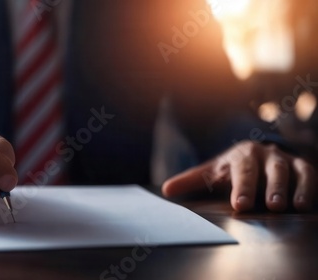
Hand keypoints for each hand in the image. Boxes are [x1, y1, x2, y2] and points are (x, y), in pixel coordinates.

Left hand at [162, 141, 315, 211]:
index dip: (242, 187)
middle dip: (270, 187)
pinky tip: (306, 205)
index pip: (241, 170)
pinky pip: (309, 175)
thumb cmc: (231, 168)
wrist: (255, 153)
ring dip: (293, 188)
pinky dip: (309, 188)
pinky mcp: (302, 167)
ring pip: (290, 171)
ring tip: (293, 207)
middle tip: (272, 206)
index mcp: (240, 155)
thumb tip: (165, 190)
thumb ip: (191, 181)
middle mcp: (263, 154)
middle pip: (268, 169)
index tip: (240, 205)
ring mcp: (284, 160)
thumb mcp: (211, 171)